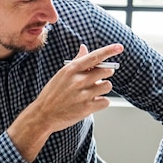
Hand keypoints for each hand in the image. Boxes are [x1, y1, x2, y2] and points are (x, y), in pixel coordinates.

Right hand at [7, 43, 122, 161]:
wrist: (43, 115)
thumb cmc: (52, 94)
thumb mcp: (61, 74)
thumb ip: (76, 61)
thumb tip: (84, 48)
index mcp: (71, 69)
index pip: (94, 57)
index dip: (109, 51)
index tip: (119, 47)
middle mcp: (78, 80)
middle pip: (106, 71)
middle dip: (105, 74)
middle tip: (96, 79)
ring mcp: (83, 94)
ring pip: (107, 86)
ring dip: (102, 89)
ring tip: (91, 92)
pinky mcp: (87, 108)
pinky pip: (105, 101)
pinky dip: (101, 102)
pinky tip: (90, 103)